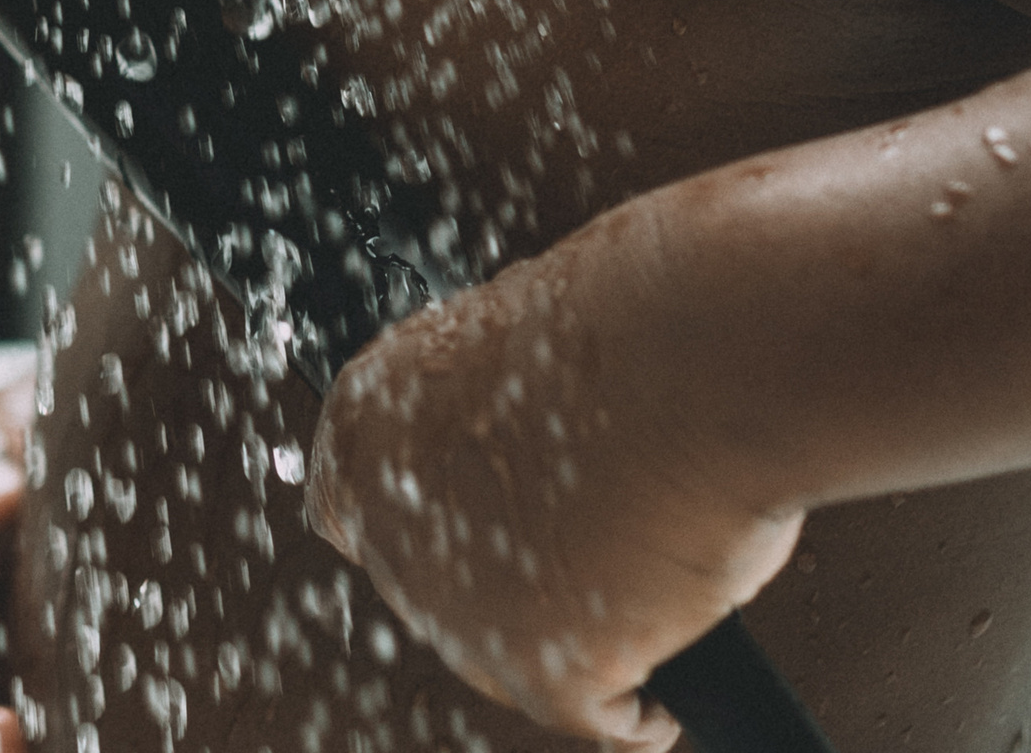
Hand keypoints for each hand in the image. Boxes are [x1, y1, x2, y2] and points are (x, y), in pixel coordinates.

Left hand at [306, 211, 800, 747]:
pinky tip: (658, 701)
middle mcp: (390, 518)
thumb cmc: (624, 318)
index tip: (462, 520)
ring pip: (502, 658)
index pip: (343, 496)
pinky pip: (598, 717)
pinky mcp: (543, 673)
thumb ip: (487, 408)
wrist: (687, 357)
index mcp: (369, 415)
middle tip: (573, 551)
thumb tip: (516, 457)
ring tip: (634, 598)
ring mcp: (459, 606)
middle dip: (490, 576)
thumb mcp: (516, 340)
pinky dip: (636, 712)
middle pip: (425, 584)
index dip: (409, 516)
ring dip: (560, 637)